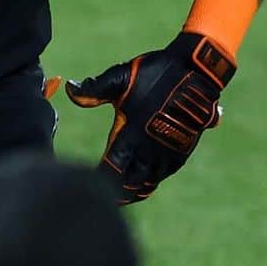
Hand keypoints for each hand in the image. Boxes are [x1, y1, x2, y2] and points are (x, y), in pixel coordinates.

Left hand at [65, 32, 235, 202]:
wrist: (197, 70)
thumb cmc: (155, 72)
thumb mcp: (120, 77)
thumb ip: (95, 90)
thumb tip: (70, 88)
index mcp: (130, 133)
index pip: (111, 167)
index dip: (100, 177)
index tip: (88, 180)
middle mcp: (149, 148)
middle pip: (130, 182)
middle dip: (118, 191)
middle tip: (106, 195)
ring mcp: (168, 151)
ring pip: (149, 182)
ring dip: (135, 188)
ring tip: (124, 192)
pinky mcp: (183, 149)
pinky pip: (165, 174)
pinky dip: (153, 180)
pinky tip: (147, 178)